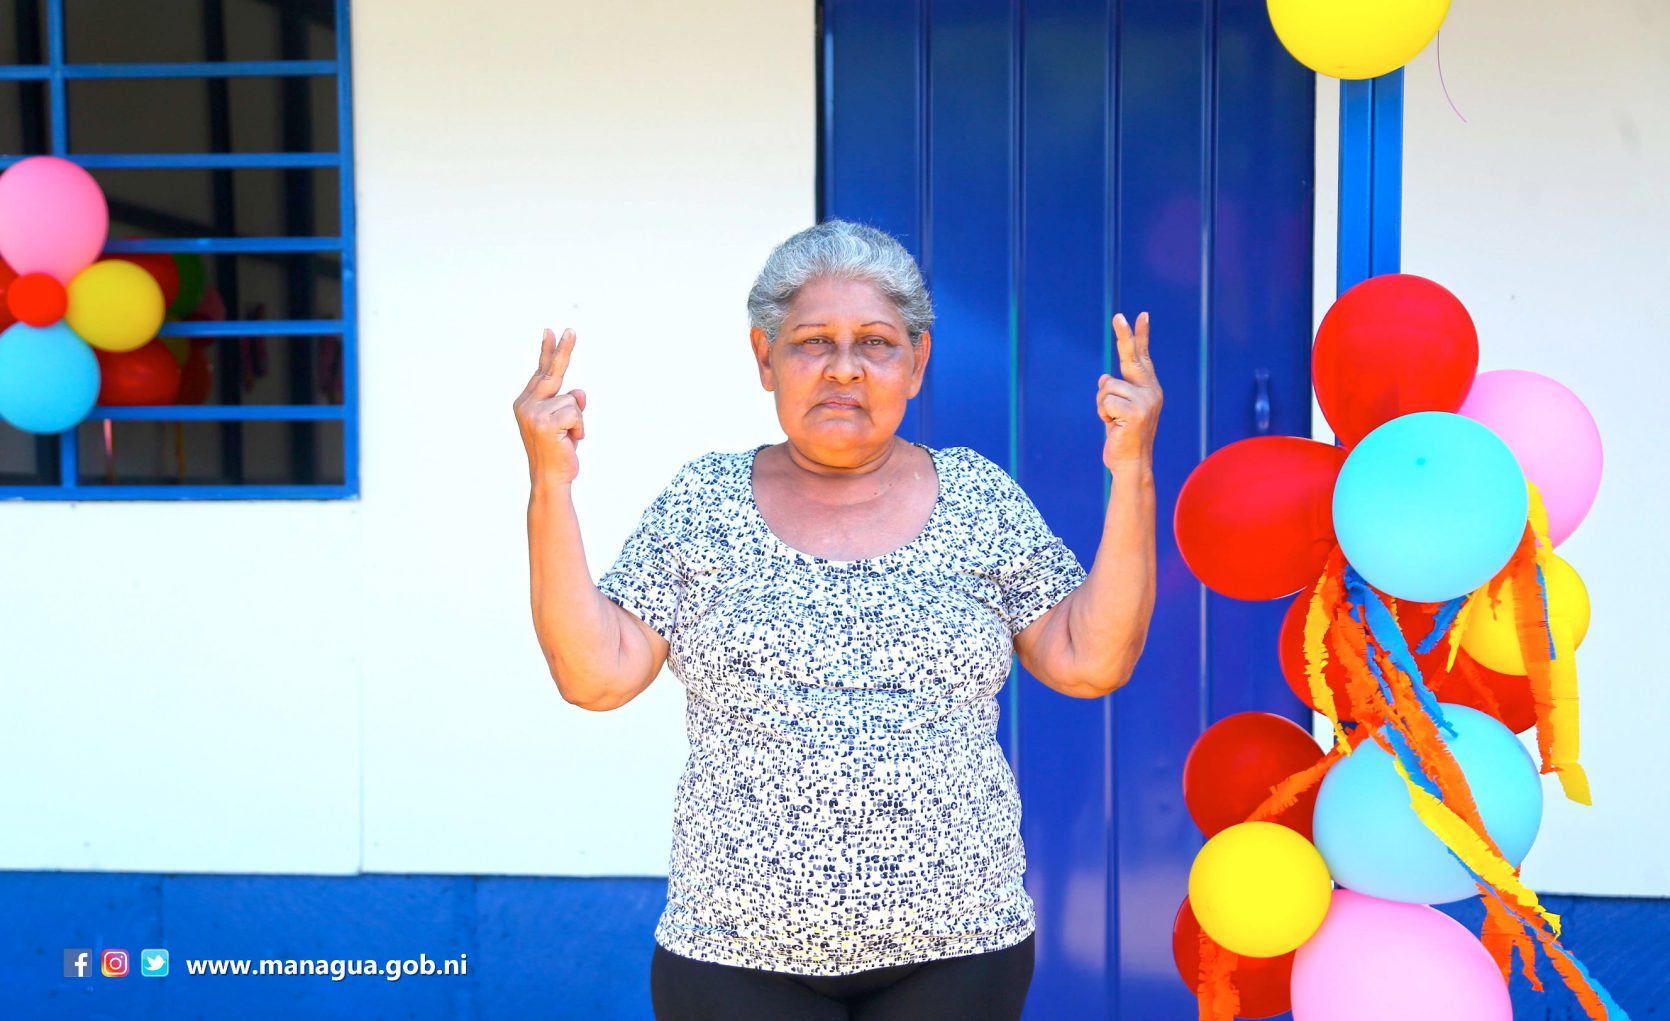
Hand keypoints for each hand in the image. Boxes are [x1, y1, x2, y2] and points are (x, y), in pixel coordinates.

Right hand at [514, 328, 587, 485]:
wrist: (550, 479)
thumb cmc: (558, 453)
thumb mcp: (567, 424)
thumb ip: (569, 404)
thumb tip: (579, 392)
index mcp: (526, 403)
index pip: (542, 372)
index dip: (548, 352)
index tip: (550, 331)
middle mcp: (525, 404)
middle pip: (552, 372)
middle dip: (563, 350)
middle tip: (571, 330)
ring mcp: (533, 412)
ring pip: (572, 400)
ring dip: (577, 421)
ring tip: (567, 438)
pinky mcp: (544, 422)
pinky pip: (575, 412)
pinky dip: (579, 428)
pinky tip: (569, 441)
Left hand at [1097, 312, 1161, 472]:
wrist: (1131, 463)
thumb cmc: (1123, 436)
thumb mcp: (1117, 410)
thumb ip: (1115, 392)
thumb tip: (1104, 378)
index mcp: (1148, 387)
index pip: (1142, 357)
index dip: (1140, 336)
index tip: (1142, 314)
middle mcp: (1151, 390)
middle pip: (1132, 357)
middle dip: (1125, 335)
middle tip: (1118, 315)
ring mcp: (1146, 401)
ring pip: (1107, 387)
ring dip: (1101, 406)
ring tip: (1113, 422)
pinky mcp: (1136, 412)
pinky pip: (1106, 402)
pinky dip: (1103, 414)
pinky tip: (1113, 426)